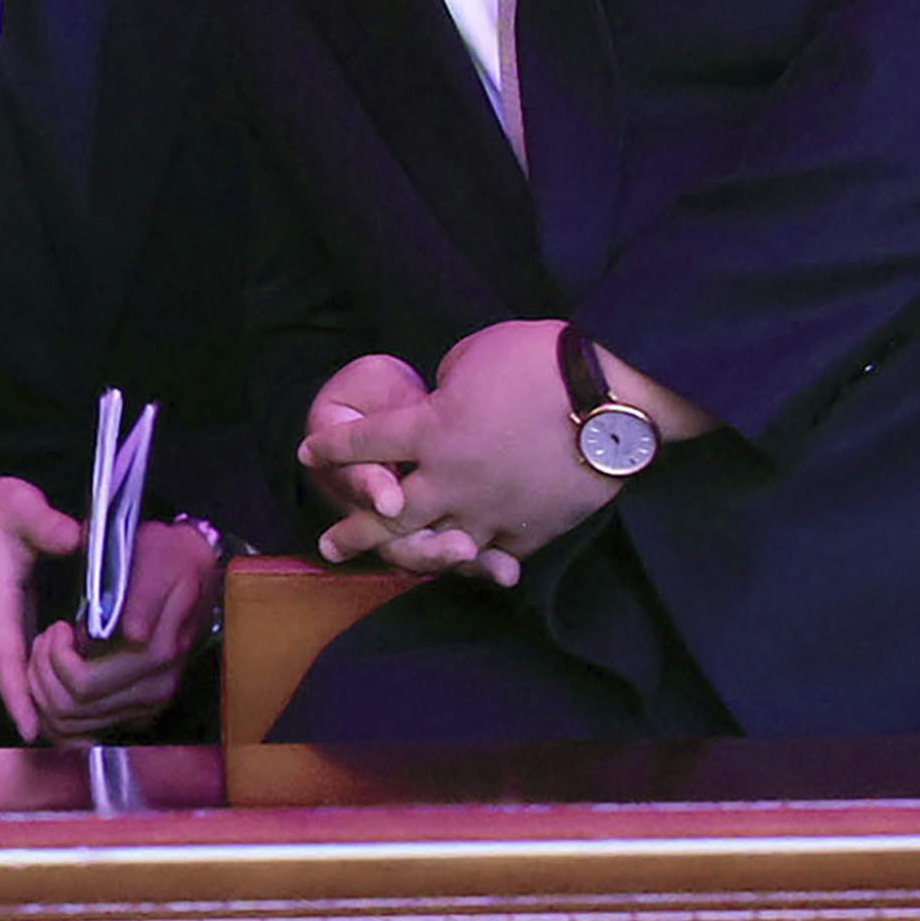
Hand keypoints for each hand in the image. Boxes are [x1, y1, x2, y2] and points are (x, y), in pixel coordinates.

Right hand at [0, 468, 84, 740]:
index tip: (31, 731)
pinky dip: (39, 690)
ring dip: (39, 705)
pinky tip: (68, 705)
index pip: (4, 654)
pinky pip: (19, 670)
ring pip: (14, 679)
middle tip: (75, 748)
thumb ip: (46, 523)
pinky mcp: (1, 635)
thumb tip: (77, 538)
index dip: (17, 693)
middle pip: (10, 679)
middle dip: (37, 713)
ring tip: (77, 739)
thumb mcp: (17, 504)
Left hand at [21, 518, 220, 740]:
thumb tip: (134, 634)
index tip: (58, 627)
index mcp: (158, 656)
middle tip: (47, 637)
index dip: (56, 658)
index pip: (84, 685)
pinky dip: (56, 712)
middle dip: (43, 673)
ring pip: (70, 727)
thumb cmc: (166, 561)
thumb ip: (143, 599)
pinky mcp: (134, 713)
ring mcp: (145, 707)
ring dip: (44, 691)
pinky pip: (81, 733)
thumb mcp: (156, 562)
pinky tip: (54, 678)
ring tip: (49, 652)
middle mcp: (154, 691)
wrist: (191, 571)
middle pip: (71, 710)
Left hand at [301, 320, 615, 587]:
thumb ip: (445, 389)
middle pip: (387, 515)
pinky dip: (479, 558)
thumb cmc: (541, 359)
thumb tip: (442, 405)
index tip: (308, 454)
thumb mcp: (474, 356)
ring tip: (390, 564)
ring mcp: (491, 511)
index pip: (363, 441)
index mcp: (430, 429)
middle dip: (353, 530)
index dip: (331, 446)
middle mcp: (450, 479)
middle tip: (328, 544)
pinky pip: (496, 552)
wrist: (611, 398)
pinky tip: (468, 562)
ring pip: (437, 546)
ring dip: (408, 556)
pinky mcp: (532, 529)